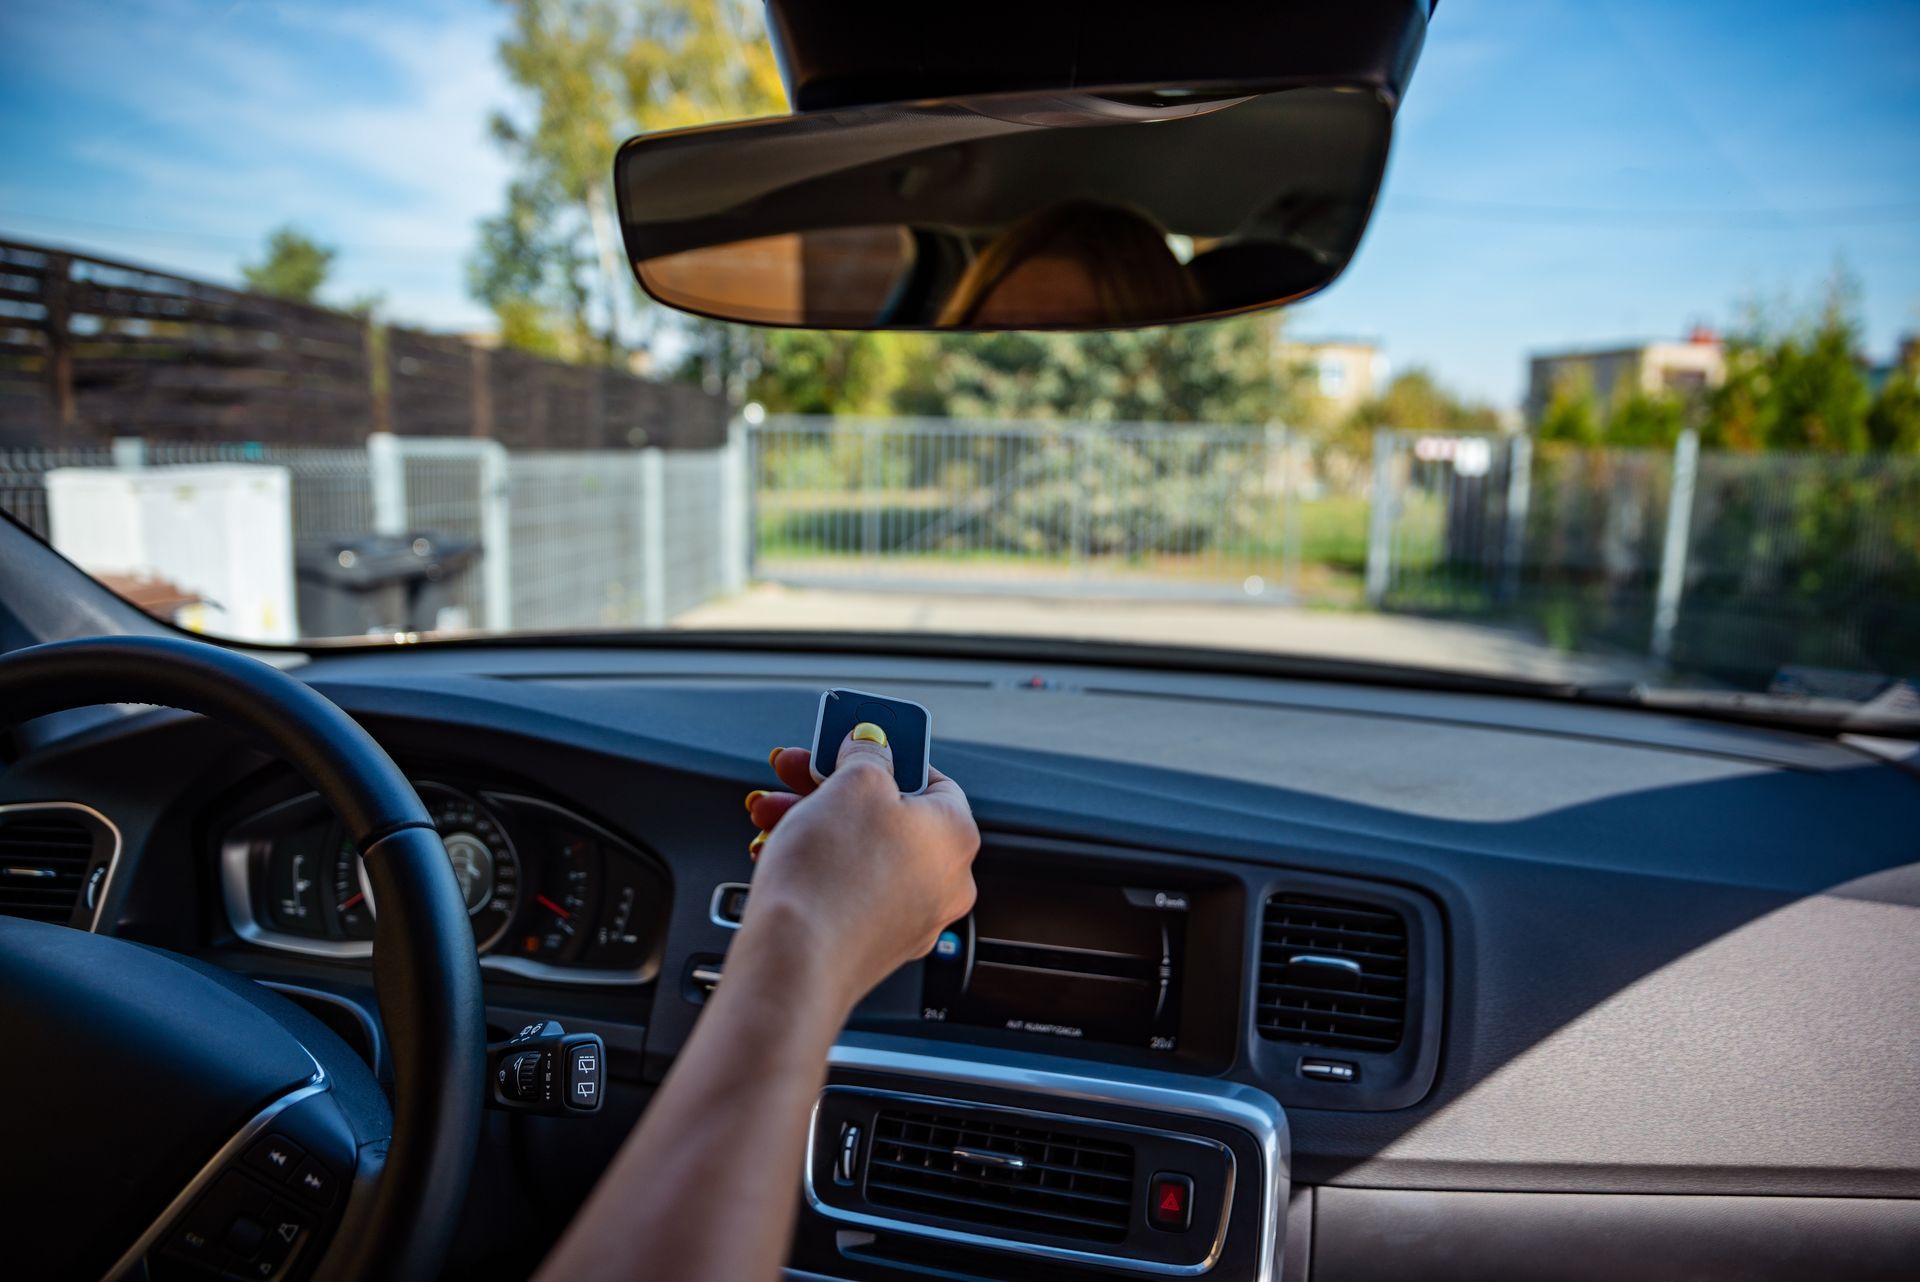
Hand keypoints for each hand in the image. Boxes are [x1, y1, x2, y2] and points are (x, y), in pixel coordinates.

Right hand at [739, 725, 978, 1013]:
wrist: (794, 962)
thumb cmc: (833, 876)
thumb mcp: (854, 782)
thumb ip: (868, 754)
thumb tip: (872, 747)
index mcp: (956, 836)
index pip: (931, 778)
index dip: (885, 754)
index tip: (849, 744)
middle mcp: (944, 882)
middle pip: (888, 815)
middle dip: (830, 788)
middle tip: (794, 772)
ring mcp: (910, 918)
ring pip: (860, 852)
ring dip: (812, 823)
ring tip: (769, 814)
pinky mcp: (873, 945)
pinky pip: (846, 890)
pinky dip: (815, 866)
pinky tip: (775, 854)